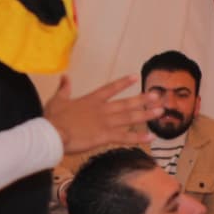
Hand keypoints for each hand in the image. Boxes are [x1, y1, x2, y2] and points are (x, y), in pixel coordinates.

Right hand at [44, 74, 161, 155]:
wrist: (53, 133)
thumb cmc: (53, 118)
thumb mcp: (57, 99)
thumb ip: (64, 88)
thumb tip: (65, 76)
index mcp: (90, 100)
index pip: (110, 89)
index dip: (123, 83)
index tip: (135, 78)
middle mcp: (102, 109)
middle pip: (126, 103)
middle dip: (143, 99)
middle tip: (158, 96)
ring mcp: (105, 122)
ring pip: (130, 117)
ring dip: (146, 114)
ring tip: (160, 111)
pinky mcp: (105, 136)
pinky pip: (126, 137)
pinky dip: (139, 137)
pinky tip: (151, 137)